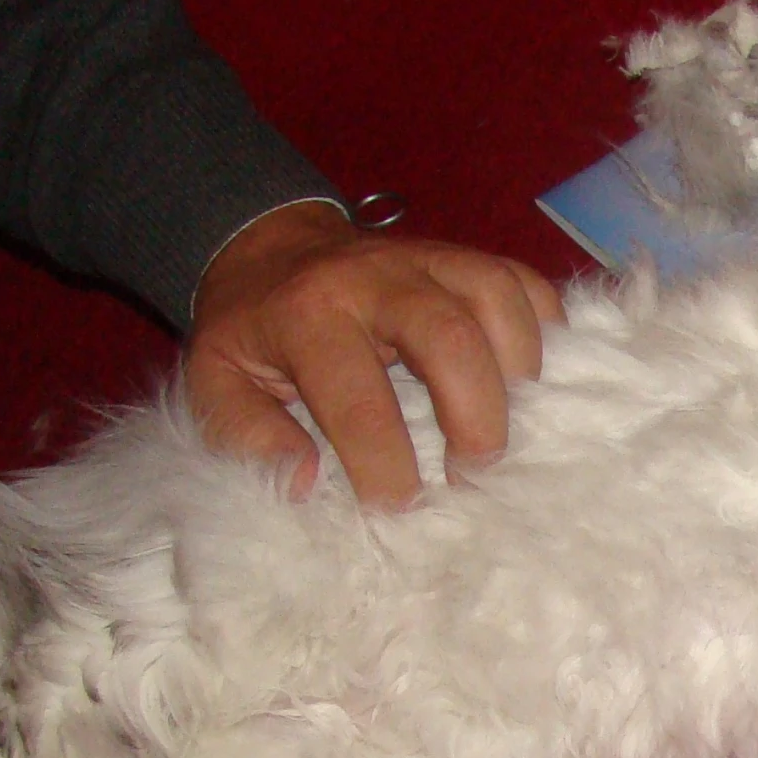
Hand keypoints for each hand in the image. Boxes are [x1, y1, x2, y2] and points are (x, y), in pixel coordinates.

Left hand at [183, 199, 564, 506]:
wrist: (267, 250)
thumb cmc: (249, 333)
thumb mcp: (215, 385)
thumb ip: (249, 436)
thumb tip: (307, 483)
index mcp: (306, 316)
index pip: (358, 398)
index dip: (384, 464)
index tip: (398, 508)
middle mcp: (372, 277)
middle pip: (448, 335)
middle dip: (474, 417)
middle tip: (472, 475)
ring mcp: (426, 258)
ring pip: (496, 296)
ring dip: (517, 372)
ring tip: (510, 427)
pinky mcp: (463, 256)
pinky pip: (523, 282)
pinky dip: (542, 331)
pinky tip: (531, 381)